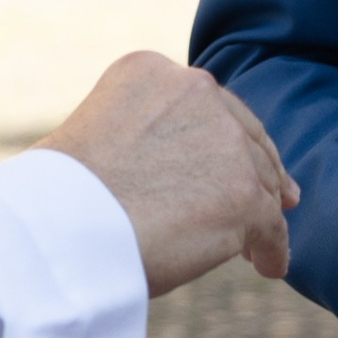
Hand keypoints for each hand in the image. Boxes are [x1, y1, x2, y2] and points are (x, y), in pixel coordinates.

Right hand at [40, 54, 297, 293]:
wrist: (58, 228)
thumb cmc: (58, 199)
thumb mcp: (98, 137)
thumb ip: (142, 138)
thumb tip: (168, 172)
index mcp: (151, 71)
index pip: (206, 105)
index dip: (226, 138)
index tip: (237, 160)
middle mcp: (195, 91)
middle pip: (244, 136)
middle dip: (259, 168)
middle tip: (279, 197)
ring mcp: (225, 142)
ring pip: (261, 182)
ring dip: (262, 214)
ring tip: (259, 247)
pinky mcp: (244, 194)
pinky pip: (270, 226)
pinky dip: (271, 248)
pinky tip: (268, 266)